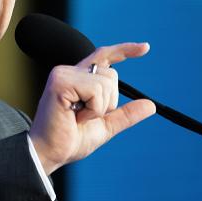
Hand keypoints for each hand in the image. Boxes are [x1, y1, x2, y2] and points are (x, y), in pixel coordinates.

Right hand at [28, 42, 155, 174]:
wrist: (51, 152)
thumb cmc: (71, 139)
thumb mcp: (106, 126)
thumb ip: (125, 114)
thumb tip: (151, 105)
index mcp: (78, 78)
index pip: (103, 56)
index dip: (124, 50)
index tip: (146, 48)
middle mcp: (69, 71)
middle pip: (112, 74)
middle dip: (109, 102)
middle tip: (85, 117)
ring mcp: (63, 74)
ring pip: (106, 83)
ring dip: (99, 108)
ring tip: (78, 117)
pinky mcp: (60, 82)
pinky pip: (95, 91)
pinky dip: (93, 110)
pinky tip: (75, 116)